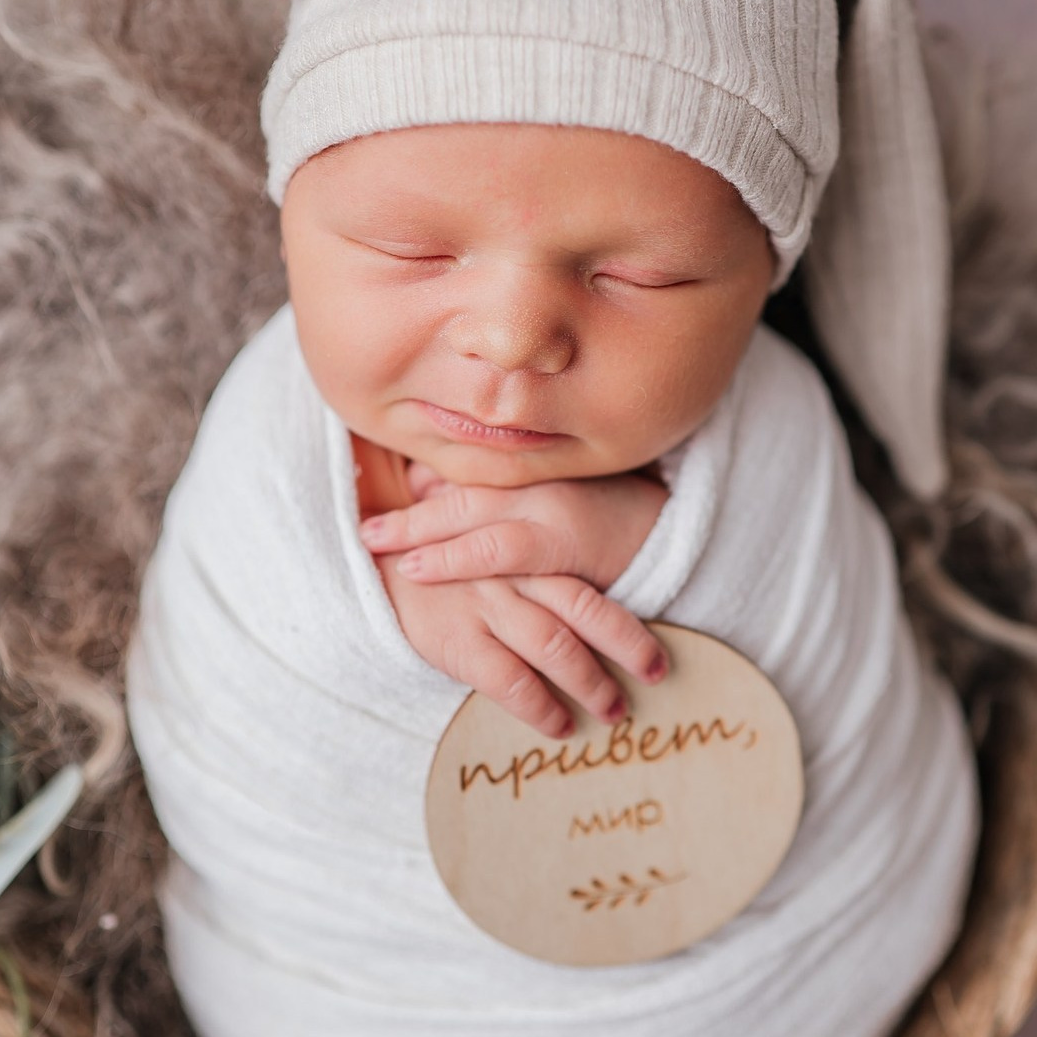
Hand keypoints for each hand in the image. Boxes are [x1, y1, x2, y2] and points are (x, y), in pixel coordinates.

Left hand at [358, 463, 667, 590]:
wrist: (672, 532)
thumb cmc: (607, 517)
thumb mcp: (550, 493)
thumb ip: (494, 492)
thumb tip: (425, 485)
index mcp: (528, 469)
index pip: (464, 472)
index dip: (417, 486)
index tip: (373, 500)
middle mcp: (534, 483)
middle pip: (458, 492)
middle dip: (408, 512)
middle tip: (364, 529)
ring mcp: (548, 509)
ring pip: (470, 517)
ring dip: (420, 532)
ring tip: (378, 546)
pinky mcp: (564, 545)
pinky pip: (500, 551)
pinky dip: (456, 559)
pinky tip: (419, 567)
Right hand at [372, 552, 668, 739]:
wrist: (364, 568)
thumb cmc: (433, 564)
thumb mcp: (484, 549)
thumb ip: (526, 567)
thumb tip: (578, 608)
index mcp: (523, 551)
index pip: (588, 586)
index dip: (628, 623)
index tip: (659, 654)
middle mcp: (512, 574)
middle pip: (585, 610)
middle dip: (628, 647)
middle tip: (655, 677)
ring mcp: (484, 604)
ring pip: (555, 645)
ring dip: (591, 684)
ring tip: (613, 712)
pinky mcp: (455, 638)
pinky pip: (510, 680)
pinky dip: (541, 707)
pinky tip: (559, 726)